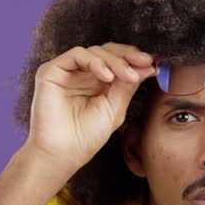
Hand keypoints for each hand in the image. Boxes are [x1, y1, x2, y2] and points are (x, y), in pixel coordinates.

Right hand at [22, 43, 156, 173]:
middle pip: (107, 51)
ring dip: (115, 61)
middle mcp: (81, 74)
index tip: (153, 64)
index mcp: (96, 82)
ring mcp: (66, 72)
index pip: (116, 61)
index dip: (134, 59)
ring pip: (95, 51)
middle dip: (128, 56)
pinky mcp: (51, 71)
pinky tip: (107, 77)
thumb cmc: (86, 136)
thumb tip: (148, 65)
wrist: (63, 153)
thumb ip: (127, 85)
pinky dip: (95, 61)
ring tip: (127, 77)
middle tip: (144, 63)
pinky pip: (76, 54)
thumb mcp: (115, 108)